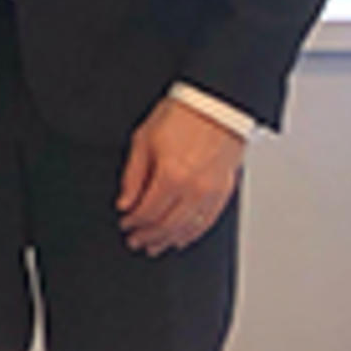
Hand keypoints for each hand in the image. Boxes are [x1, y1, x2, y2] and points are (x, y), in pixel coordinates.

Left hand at [118, 96, 244, 256]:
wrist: (216, 105)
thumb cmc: (181, 116)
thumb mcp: (143, 140)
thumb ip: (133, 176)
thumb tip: (125, 202)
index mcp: (171, 175)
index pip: (147, 212)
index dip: (133, 222)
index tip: (125, 224)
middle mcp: (194, 188)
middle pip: (167, 225)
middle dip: (148, 236)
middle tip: (136, 241)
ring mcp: (212, 192)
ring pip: (187, 228)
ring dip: (168, 239)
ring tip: (155, 245)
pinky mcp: (224, 191)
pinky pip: (207, 221)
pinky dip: (192, 233)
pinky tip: (182, 237)